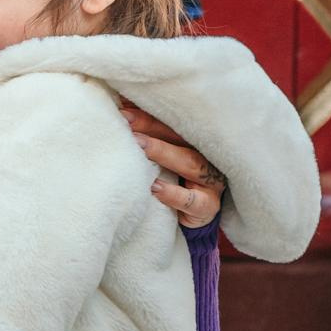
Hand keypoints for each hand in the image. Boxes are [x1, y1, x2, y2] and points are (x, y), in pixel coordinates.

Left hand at [122, 103, 224, 229]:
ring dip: (164, 153)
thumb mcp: (159, 159)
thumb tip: (119, 108)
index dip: (149, 113)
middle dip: (152, 127)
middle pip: (182, 138)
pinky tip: (154, 187)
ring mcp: (211, 183)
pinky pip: (193, 201)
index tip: (125, 107)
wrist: (185, 223)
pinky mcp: (208, 207)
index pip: (174, 123)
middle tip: (125, 120)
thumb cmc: (169, 183)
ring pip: (191, 164)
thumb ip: (146, 137)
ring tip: (138, 145)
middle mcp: (208, 158)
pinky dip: (173, 194)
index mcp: (196, 142)